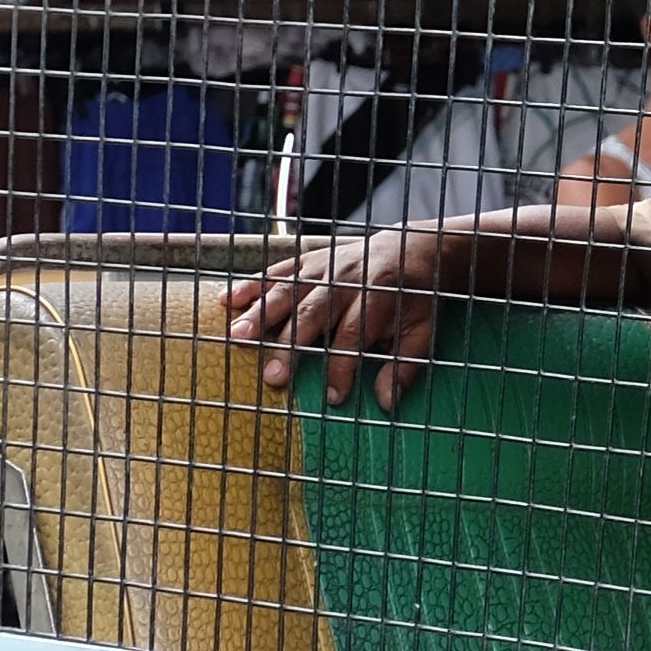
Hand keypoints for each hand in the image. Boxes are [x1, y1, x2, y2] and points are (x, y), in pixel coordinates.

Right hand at [233, 224, 454, 406]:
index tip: (333, 397)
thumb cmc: (416, 297)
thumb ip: (405, 365)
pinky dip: (251, 285)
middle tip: (273, 377)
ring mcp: (323, 267)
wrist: (414, 247)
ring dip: (260, 314)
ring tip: (237, 337)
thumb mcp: (422, 331)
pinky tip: (228, 302)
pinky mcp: (308, 260)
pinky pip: (276, 271)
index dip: (342, 368)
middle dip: (290, 346)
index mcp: (378, 297)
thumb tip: (387, 403)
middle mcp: (346, 280)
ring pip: (287, 290)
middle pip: (312, 314)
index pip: (353, 337)